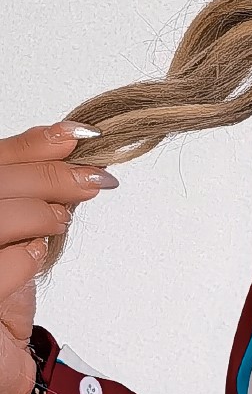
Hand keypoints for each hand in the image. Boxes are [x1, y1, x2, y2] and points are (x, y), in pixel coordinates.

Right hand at [0, 120, 116, 393]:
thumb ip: (29, 193)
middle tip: (93, 180)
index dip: (32, 145)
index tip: (79, 135)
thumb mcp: (15, 238)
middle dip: (50, 175)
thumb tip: (70, 142)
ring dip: (40, 214)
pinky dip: (24, 257)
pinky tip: (34, 258)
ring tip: (58, 225)